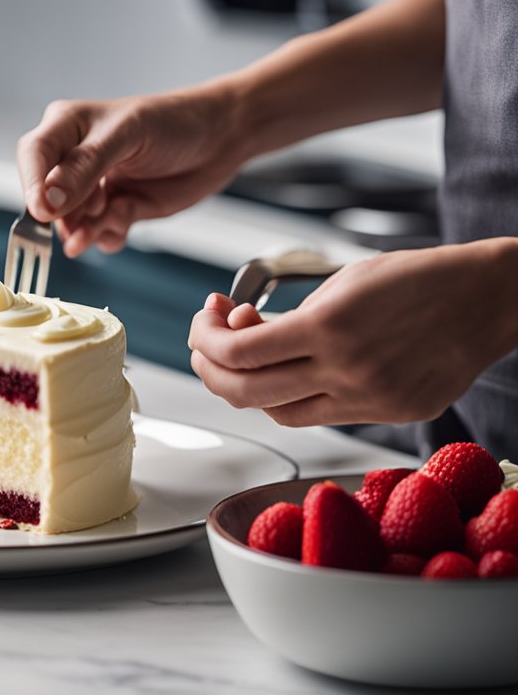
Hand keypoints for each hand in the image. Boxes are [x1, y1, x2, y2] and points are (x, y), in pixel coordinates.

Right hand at [16, 88, 247, 256]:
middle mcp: (74, 159)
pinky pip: (98, 234)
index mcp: (68, 127)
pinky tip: (123, 226)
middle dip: (66, 216)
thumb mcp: (127, 136)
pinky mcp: (116, 209)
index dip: (32, 186)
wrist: (222, 139)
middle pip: (47, 197)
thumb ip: (85, 167)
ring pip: (72, 221)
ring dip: (87, 231)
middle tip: (84, 226)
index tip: (44, 212)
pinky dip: (108, 237)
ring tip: (109, 225)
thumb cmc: (176, 122)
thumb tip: (48, 198)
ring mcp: (95, 187)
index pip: (33, 156)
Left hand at [188, 239, 517, 426]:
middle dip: (210, 368)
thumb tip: (237, 334)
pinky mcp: (389, 415)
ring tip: (242, 355)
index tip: (206, 319)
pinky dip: (289, 397)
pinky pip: (319, 417)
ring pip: (278, 413)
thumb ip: (288, 316)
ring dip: (246, 387)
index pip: (239, 353)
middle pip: (246, 393)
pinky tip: (285, 370)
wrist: (488, 298)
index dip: (207, 339)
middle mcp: (349, 371)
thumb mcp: (343, 281)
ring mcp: (370, 400)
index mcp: (331, 327)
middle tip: (206, 343)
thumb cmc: (416, 278)